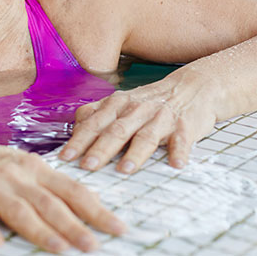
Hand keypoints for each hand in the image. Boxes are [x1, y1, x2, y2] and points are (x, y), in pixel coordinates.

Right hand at [0, 135, 125, 252]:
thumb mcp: (18, 166)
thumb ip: (47, 185)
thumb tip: (87, 202)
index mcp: (30, 167)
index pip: (70, 189)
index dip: (95, 209)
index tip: (118, 228)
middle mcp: (11, 174)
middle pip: (47, 202)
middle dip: (73, 225)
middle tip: (94, 245)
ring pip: (16, 209)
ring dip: (39, 230)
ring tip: (59, 248)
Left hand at [59, 74, 216, 173]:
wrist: (192, 87)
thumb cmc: (149, 100)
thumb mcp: (120, 102)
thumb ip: (97, 114)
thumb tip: (74, 130)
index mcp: (117, 104)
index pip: (93, 124)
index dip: (78, 140)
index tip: (65, 157)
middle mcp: (136, 110)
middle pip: (115, 131)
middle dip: (100, 149)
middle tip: (87, 166)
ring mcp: (160, 118)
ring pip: (145, 136)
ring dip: (134, 153)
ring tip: (124, 170)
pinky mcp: (184, 126)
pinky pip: (181, 140)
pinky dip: (178, 152)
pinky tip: (176, 164)